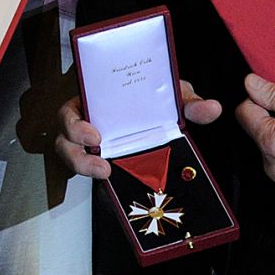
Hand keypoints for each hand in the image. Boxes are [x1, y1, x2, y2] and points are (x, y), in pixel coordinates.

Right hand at [55, 81, 221, 179]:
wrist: (159, 113)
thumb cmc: (155, 98)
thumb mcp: (171, 95)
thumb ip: (189, 101)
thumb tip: (211, 109)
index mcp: (98, 101)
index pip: (71, 110)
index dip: (74, 124)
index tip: (95, 135)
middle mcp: (88, 122)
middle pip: (63, 138)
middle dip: (75, 153)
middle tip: (101, 165)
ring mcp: (91, 144)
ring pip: (70, 156)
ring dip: (83, 167)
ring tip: (106, 174)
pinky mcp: (98, 160)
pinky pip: (88, 170)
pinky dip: (96, 175)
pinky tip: (114, 179)